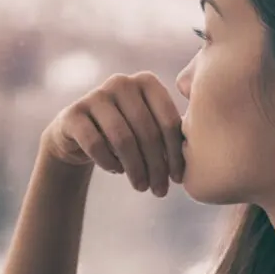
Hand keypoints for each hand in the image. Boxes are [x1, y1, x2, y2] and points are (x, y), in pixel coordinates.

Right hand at [39, 71, 184, 196]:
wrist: (78, 135)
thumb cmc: (125, 134)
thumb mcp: (149, 129)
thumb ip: (170, 135)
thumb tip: (202, 160)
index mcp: (146, 82)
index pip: (168, 120)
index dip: (175, 153)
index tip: (178, 178)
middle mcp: (120, 82)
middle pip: (146, 131)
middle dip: (156, 166)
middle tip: (160, 191)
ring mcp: (94, 96)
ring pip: (122, 139)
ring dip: (135, 169)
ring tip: (142, 187)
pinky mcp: (73, 114)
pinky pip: (96, 144)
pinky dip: (110, 163)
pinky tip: (116, 171)